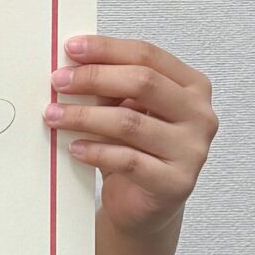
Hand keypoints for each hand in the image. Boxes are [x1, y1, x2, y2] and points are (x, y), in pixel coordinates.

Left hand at [43, 36, 217, 240]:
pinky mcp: (176, 182)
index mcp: (192, 86)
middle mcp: (199, 115)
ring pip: (131, 123)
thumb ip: (110, 87)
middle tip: (59, 82)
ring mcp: (192, 150)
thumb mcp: (124, 109)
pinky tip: (74, 147)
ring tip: (54, 116)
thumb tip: (71, 66)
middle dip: (94, 78)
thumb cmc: (135, 150)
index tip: (71, 49)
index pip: (148, 55)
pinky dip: (96, 151)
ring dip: (85, 116)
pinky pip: (129, 161)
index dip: (107, 49)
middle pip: (143, 82)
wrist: (144, 204)